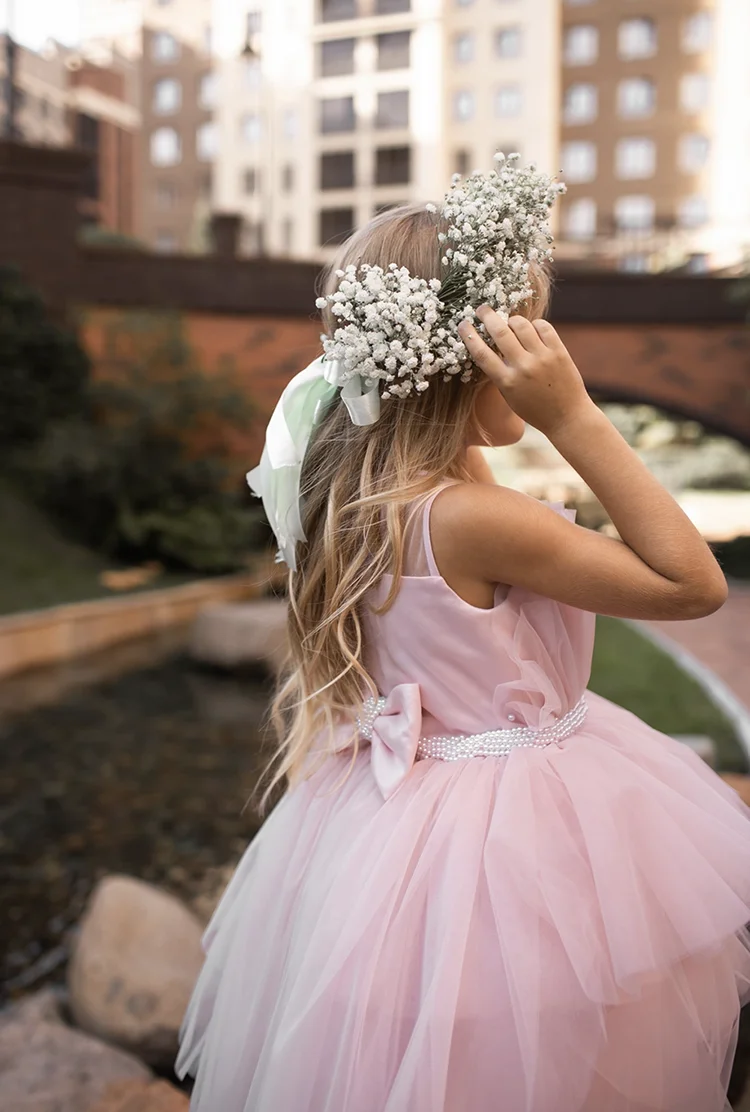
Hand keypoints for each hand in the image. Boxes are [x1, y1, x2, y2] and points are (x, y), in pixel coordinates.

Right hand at [458, 307, 591, 439]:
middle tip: (482, 309)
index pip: (481, 353)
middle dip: (487, 316)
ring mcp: (542, 358)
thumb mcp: (509, 396)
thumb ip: (499, 373)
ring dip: (511, 320)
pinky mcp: (559, 352)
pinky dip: (534, 324)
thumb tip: (490, 344)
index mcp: (507, 382)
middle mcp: (523, 368)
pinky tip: (532, 329)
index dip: (469, 335)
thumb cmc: (534, 409)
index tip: (463, 324)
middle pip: (499, 332)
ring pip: (521, 324)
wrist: (567, 417)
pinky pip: (543, 326)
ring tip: (510, 323)